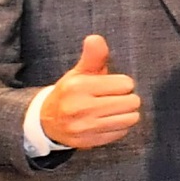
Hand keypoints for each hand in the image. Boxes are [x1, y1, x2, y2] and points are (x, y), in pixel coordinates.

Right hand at [38, 32, 140, 149]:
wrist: (48, 121)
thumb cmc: (71, 92)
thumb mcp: (79, 72)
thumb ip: (93, 56)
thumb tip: (95, 38)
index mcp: (78, 87)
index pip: (125, 84)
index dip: (122, 84)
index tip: (111, 86)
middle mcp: (80, 108)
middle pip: (131, 102)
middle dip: (127, 99)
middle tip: (113, 98)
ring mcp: (85, 127)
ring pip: (130, 119)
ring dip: (126, 114)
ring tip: (112, 110)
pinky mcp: (90, 142)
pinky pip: (121, 133)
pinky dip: (119, 127)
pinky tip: (106, 121)